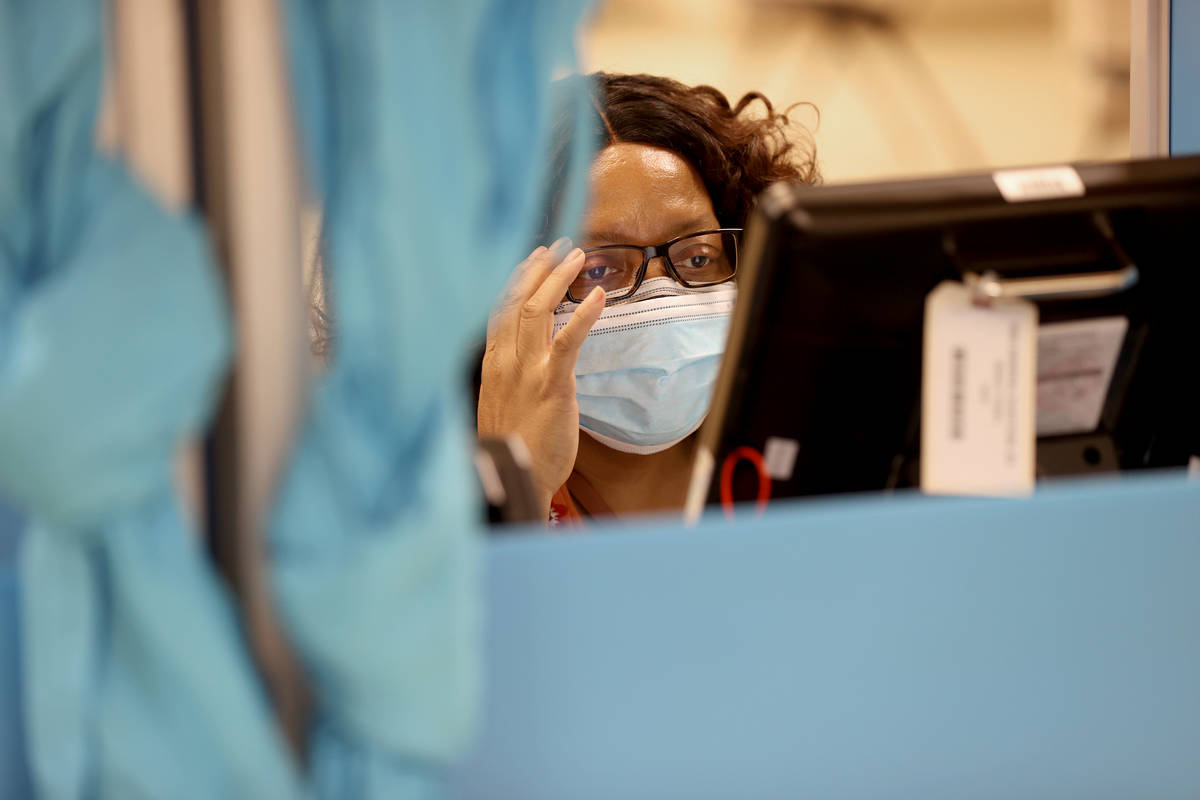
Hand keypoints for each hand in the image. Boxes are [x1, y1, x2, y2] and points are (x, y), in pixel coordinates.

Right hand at [478, 241, 605, 513]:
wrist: (515, 477)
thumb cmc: (513, 447)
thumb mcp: (500, 404)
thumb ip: (508, 377)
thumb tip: (520, 361)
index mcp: (491, 363)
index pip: (500, 309)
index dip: (516, 279)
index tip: (531, 258)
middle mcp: (504, 360)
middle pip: (517, 300)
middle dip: (538, 268)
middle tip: (558, 245)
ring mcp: (526, 370)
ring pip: (537, 310)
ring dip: (558, 278)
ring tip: (577, 256)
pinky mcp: (551, 384)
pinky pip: (567, 340)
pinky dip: (582, 314)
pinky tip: (597, 295)